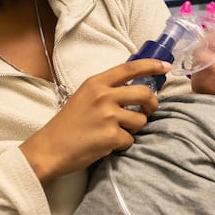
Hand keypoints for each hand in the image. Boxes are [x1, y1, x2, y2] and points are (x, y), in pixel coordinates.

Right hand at [19, 59, 170, 180]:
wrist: (49, 149)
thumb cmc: (67, 125)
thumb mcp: (84, 97)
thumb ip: (106, 90)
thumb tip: (134, 89)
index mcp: (96, 83)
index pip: (130, 68)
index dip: (152, 65)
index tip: (165, 66)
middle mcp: (103, 95)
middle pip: (144, 93)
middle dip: (152, 104)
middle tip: (147, 111)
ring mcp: (108, 115)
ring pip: (141, 119)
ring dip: (134, 128)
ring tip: (117, 131)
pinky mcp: (111, 135)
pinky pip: (130, 139)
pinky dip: (122, 144)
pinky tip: (107, 144)